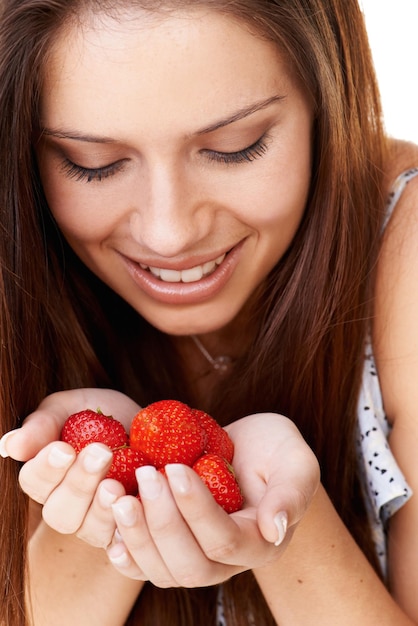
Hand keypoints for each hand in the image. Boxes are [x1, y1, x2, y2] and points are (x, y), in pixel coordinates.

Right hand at [1, 388, 140, 547]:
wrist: (154, 431)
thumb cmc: (107, 418)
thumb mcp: (75, 407)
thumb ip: (44, 424)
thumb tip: (10, 445)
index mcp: (48, 474)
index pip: (33, 481)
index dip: (46, 468)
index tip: (65, 449)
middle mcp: (66, 504)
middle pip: (58, 512)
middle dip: (78, 483)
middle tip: (100, 453)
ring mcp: (95, 521)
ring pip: (88, 529)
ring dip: (100, 508)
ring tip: (115, 484)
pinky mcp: (125, 530)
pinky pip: (121, 540)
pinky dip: (127, 526)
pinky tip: (134, 504)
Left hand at [106, 412, 319, 586]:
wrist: (250, 449)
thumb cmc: (276, 450)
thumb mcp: (295, 461)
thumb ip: (292, 492)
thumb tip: (274, 528)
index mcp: (260, 544)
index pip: (223, 541)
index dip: (195, 509)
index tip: (174, 467)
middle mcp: (228, 563)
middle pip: (189, 565)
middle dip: (162, 522)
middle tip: (145, 476)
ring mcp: (198, 560)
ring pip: (163, 572)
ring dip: (137, 536)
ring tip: (118, 496)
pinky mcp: (173, 549)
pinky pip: (146, 567)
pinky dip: (126, 553)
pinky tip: (110, 530)